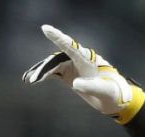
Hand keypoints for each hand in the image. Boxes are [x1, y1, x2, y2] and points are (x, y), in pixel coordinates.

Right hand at [21, 24, 144, 122]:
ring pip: (53, 65)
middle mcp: (79, 60)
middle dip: (45, 67)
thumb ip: (91, 87)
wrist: (114, 100)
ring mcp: (73, 66)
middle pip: (58, 58)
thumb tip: (74, 83)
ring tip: (29, 80)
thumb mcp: (105, 91)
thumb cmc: (114, 93)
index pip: (71, 46)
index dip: (59, 38)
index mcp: (88, 60)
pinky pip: (53, 71)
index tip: (46, 29)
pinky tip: (33, 79)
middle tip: (34, 78)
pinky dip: (43, 75)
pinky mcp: (69, 74)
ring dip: (41, 72)